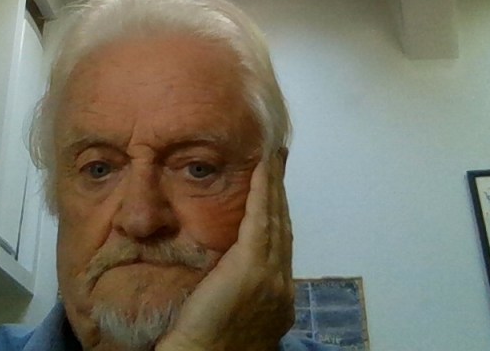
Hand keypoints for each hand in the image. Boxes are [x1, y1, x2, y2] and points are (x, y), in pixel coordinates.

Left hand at [156, 149, 294, 350]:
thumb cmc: (206, 342)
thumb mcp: (231, 311)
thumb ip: (234, 286)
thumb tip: (221, 268)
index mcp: (276, 295)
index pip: (279, 244)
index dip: (278, 213)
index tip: (275, 189)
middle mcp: (281, 284)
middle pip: (283, 226)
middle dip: (281, 193)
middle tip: (280, 160)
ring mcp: (271, 276)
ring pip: (275, 219)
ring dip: (274, 184)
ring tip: (273, 157)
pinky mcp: (252, 268)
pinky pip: (261, 220)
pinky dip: (264, 191)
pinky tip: (262, 169)